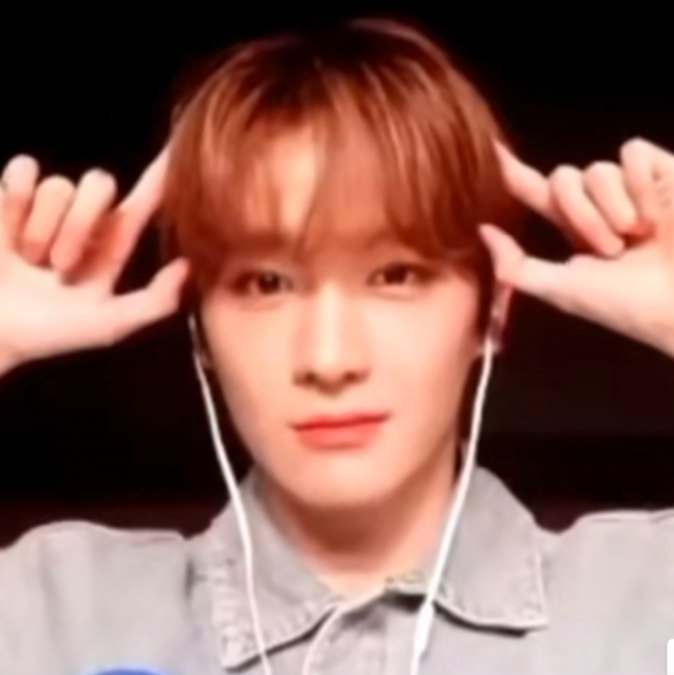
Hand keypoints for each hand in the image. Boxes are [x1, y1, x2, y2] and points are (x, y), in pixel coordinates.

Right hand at [0, 149, 188, 373]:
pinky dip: (14, 201)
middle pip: (99, 184)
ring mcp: (46, 208)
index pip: (143, 201)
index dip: (161, 172)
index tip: (181, 143)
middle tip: (58, 268)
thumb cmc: (52, 334)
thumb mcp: (110, 326)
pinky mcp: (10, 199)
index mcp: (111, 247)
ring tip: (29, 261)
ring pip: (57, 184)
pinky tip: (9, 234)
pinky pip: (22, 172)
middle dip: (77, 226)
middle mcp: (83, 221)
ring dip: (40, 229)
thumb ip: (153, 302)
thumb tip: (188, 266)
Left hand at [480, 138, 673, 356]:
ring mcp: (632, 186)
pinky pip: (631, 152)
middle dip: (579, 216)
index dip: (511, 171)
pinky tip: (659, 215)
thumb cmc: (627, 305)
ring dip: (611, 209)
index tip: (488, 148)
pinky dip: (639, 184)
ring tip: (638, 239)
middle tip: (611, 250)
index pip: (536, 192)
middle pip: (561, 179)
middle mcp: (601, 203)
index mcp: (576, 227)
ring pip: (595, 170)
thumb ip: (516, 265)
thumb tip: (482, 231)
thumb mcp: (561, 290)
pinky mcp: (662, 170)